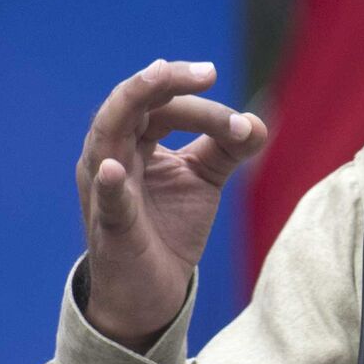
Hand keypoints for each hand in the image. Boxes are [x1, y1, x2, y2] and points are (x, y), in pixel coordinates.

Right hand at [76, 58, 268, 348]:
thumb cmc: (168, 227)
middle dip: (164, 81)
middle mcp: (110, 155)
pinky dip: (109, 184)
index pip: (162, 106)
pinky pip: (107, 202)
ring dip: (136, 102)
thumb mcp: (204, 179)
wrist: (151, 291)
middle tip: (206, 72)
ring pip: (108, 135)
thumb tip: (259, 122)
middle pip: (131, 105)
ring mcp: (104, 190)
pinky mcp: (111, 228)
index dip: (204, 108)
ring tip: (158, 77)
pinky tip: (114, 168)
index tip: (243, 127)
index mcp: (132, 140)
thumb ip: (228, 147)